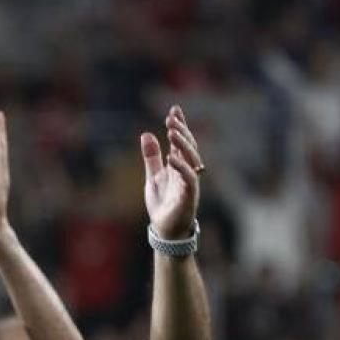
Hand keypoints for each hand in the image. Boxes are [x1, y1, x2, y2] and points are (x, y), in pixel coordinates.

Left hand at [141, 105, 201, 239]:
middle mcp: (188, 172)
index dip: (180, 125)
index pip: (182, 142)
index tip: (174, 109)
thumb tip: (146, 134)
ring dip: (183, 144)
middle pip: (189, 147)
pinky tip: (171, 156)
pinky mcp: (189, 197)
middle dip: (182, 131)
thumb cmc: (163, 204)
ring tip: (172, 131)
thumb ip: (151, 157)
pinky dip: (181, 167)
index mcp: (180, 166)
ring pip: (192, 159)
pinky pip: (189, 179)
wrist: (165, 230)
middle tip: (172, 117)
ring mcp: (190, 184)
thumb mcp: (153, 176)